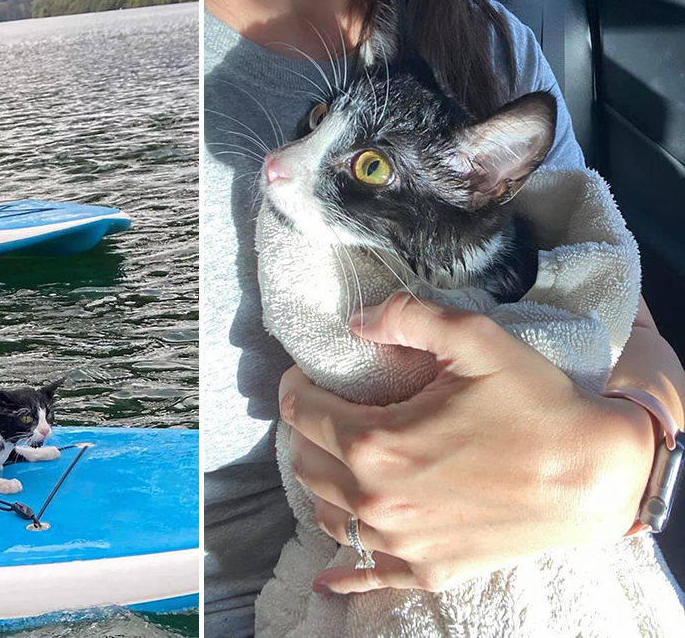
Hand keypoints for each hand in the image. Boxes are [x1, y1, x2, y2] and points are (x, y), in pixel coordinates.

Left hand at [280, 292, 655, 594]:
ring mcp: (401, 543)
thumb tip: (357, 319)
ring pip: (328, 515)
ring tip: (340, 462)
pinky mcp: (428, 570)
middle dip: (308, 432)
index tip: (307, 376)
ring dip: (324, 485)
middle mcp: (378, 500)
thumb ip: (407, 317)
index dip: (298, 386)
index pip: (301, 412)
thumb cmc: (539, 406)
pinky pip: (367, 577)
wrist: (597, 476)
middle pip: (306, 463)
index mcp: (378, 444)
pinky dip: (345, 572)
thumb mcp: (476, 340)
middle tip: (329, 412)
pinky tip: (328, 579)